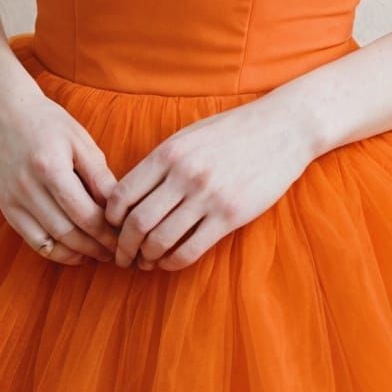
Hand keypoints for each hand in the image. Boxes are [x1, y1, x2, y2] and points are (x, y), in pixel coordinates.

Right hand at [0, 81, 121, 264]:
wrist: (3, 114)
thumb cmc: (47, 123)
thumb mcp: (79, 140)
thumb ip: (98, 175)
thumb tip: (118, 207)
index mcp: (50, 167)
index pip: (85, 213)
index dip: (108, 231)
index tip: (125, 235)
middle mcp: (28, 188)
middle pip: (69, 232)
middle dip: (97, 246)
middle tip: (118, 251)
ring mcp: (14, 201)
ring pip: (51, 242)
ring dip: (79, 253)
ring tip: (101, 254)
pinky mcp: (7, 209)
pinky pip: (34, 241)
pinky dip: (56, 252)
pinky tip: (75, 251)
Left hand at [105, 100, 314, 271]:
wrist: (281, 128)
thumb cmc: (231, 131)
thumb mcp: (189, 136)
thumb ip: (161, 162)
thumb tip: (130, 195)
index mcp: (168, 152)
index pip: (122, 194)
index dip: (110, 219)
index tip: (112, 229)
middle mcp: (183, 174)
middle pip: (137, 223)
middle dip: (123, 246)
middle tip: (121, 257)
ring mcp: (207, 196)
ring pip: (160, 240)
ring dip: (146, 258)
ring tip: (144, 263)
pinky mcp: (230, 215)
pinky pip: (190, 249)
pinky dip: (172, 262)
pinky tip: (168, 262)